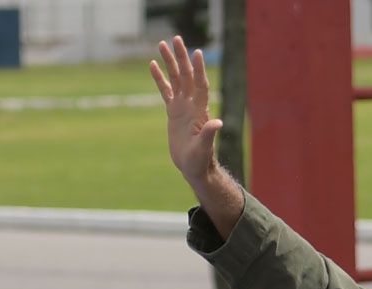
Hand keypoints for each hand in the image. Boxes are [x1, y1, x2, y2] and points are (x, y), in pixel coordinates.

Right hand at [149, 35, 222, 186]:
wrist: (193, 167)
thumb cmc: (200, 161)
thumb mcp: (203, 148)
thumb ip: (209, 135)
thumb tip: (218, 123)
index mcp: (200, 111)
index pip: (200, 85)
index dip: (199, 69)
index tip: (197, 52)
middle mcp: (192, 105)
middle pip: (187, 76)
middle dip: (182, 58)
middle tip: (176, 38)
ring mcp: (182, 108)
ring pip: (175, 80)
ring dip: (170, 62)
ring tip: (162, 44)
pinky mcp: (173, 113)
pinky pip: (165, 91)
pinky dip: (160, 78)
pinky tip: (153, 64)